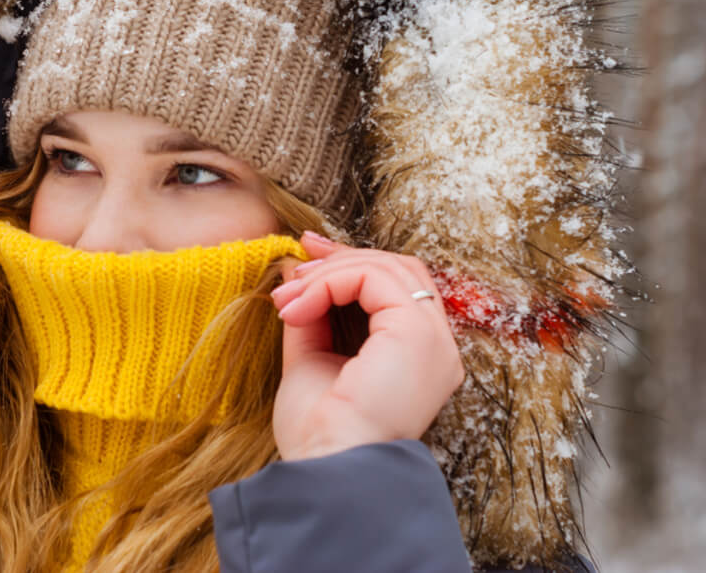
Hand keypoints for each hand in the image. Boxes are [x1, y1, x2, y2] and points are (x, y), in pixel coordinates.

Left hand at [268, 232, 464, 460]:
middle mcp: (438, 348)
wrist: (327, 467)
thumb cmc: (319, 433)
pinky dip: (329, 282)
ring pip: (387, 267)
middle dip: (343, 257)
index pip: (397, 288)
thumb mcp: (312, 360)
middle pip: (400, 269)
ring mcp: (434, 339)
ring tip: (287, 299)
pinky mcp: (417, 332)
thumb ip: (312, 315)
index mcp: (419, 358)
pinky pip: (373, 277)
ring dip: (328, 274)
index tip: (306, 259)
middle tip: (298, 260)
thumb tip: (298, 271)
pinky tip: (297, 308)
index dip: (352, 264)